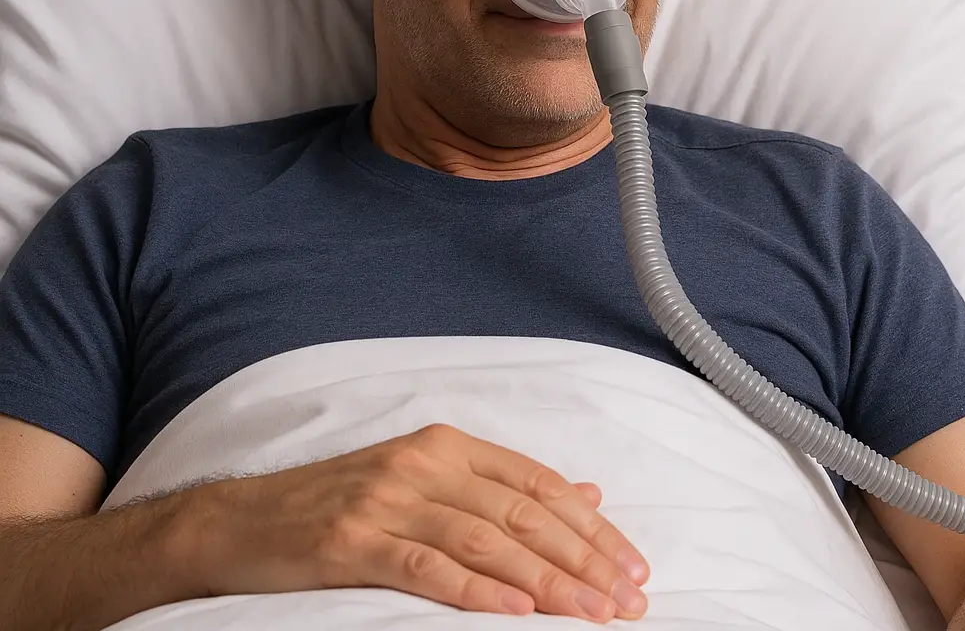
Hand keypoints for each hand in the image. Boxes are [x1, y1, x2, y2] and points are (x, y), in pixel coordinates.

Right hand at [185, 423, 649, 621]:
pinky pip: (427, 566)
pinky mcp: (353, 540)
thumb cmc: (337, 506)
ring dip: (548, 580)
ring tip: (591, 613)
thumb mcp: (425, 482)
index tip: (632, 566)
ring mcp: (388, 500)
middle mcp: (424, 465)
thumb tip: (589, 494)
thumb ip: (503, 488)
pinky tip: (518, 609)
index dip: (593, 527)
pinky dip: (478, 589)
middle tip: (627, 601)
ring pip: (487, 540)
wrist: (236, 523)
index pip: (540, 485)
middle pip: (524, 514)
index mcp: (448, 447)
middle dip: (585, 560)